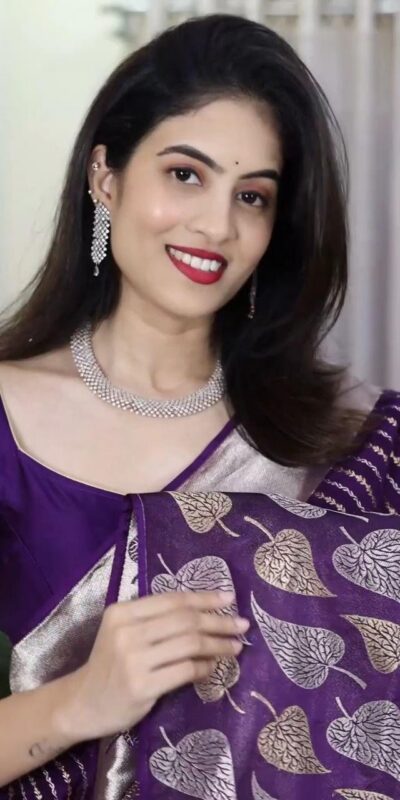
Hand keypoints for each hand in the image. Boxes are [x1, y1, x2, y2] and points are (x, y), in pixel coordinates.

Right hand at [59, 590, 248, 740]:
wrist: (82, 702)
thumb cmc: (109, 664)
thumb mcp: (123, 631)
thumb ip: (155, 619)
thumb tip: (206, 610)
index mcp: (122, 612)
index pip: (173, 600)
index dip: (204, 597)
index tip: (230, 597)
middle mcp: (126, 632)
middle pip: (185, 620)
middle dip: (218, 620)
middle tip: (241, 624)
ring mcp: (134, 660)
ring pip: (189, 644)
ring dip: (218, 644)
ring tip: (235, 646)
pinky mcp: (142, 687)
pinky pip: (185, 671)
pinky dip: (204, 667)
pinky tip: (213, 667)